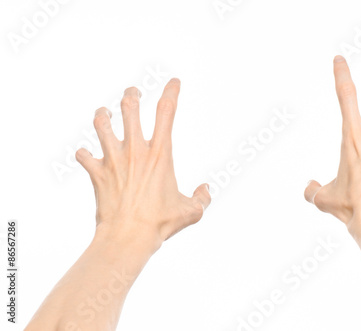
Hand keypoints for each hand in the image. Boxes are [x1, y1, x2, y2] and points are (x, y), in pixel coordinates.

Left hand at [75, 78, 210, 251]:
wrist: (127, 237)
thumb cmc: (159, 224)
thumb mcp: (191, 212)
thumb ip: (202, 198)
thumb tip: (205, 190)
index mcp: (160, 154)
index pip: (167, 111)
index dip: (171, 92)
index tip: (174, 82)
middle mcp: (135, 150)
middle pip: (129, 107)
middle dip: (132, 95)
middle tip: (133, 93)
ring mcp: (113, 159)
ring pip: (101, 123)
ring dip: (103, 115)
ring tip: (105, 113)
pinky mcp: (97, 173)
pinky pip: (84, 155)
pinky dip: (85, 154)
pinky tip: (87, 155)